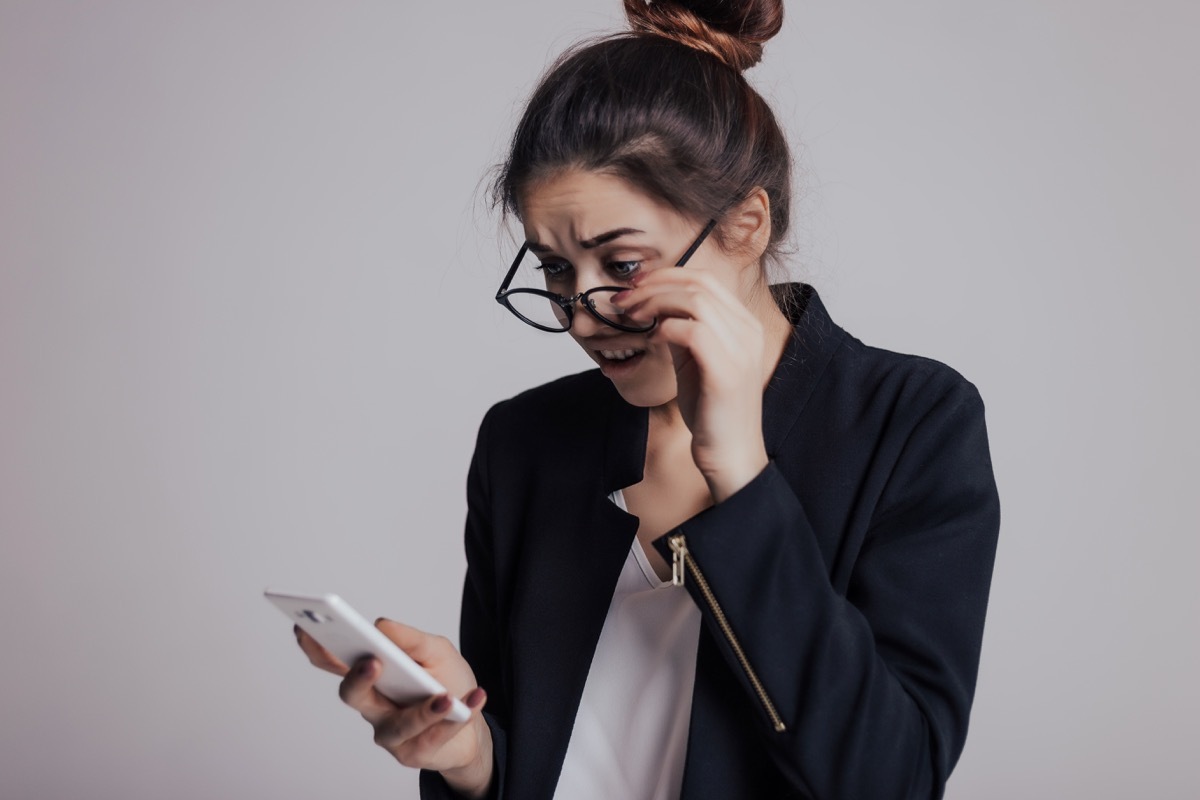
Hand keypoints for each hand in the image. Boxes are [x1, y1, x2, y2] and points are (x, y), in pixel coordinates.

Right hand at [295, 620, 493, 798]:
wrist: (471, 725)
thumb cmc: (446, 682)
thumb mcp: (435, 651)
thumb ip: (410, 639)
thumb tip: (380, 626)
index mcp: (371, 676)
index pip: (335, 662)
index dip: (316, 648)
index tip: (304, 628)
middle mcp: (373, 706)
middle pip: (353, 696)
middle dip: (358, 679)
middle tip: (373, 661)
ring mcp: (389, 734)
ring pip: (398, 724)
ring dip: (423, 711)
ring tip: (445, 697)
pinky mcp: (413, 754)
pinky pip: (432, 737)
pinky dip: (456, 719)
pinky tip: (473, 702)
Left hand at [619, 269, 769, 500]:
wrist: (730, 455)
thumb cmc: (712, 412)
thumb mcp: (695, 362)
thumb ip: (682, 333)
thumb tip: (654, 309)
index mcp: (744, 325)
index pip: (705, 279)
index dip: (666, 276)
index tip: (635, 287)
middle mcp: (747, 331)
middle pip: (698, 283)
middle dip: (654, 285)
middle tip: (625, 301)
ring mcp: (740, 349)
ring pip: (695, 300)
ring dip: (654, 303)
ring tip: (632, 316)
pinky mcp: (727, 371)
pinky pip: (692, 331)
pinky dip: (665, 329)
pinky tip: (651, 340)